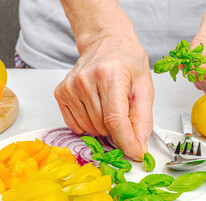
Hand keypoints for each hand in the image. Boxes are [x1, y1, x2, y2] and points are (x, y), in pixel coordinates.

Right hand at [54, 34, 153, 160]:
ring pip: (89, 129)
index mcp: (110, 75)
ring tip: (109, 106)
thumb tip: (139, 145)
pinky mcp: (61, 93)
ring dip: (102, 127)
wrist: (105, 42)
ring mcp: (71, 87)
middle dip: (117, 130)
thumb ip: (143, 118)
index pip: (115, 120)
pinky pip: (76, 125)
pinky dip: (88, 124)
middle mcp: (86, 80)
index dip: (126, 142)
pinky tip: (96, 108)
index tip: (135, 153)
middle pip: (102, 127)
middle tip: (123, 113)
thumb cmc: (126, 61)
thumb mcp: (144, 86)